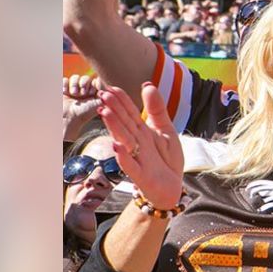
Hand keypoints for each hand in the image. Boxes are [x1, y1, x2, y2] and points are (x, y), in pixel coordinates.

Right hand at [63, 74, 104, 139]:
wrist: (67, 118)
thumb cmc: (84, 113)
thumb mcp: (99, 102)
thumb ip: (104, 90)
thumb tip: (101, 77)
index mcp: (94, 93)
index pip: (95, 81)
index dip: (93, 84)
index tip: (91, 93)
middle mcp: (84, 91)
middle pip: (85, 78)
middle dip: (84, 84)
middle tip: (82, 94)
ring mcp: (73, 90)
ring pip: (75, 77)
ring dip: (74, 84)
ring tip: (73, 94)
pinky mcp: (63, 91)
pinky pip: (65, 80)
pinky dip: (65, 84)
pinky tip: (65, 92)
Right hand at [97, 84, 184, 210]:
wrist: (171, 187)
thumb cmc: (165, 158)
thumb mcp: (165, 130)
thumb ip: (156, 109)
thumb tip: (147, 84)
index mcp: (142, 131)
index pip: (129, 113)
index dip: (121, 100)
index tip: (109, 87)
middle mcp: (136, 143)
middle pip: (124, 124)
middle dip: (113, 109)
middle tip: (101, 94)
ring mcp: (137, 158)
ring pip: (124, 140)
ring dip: (114, 127)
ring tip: (104, 112)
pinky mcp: (141, 175)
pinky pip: (131, 165)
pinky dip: (123, 156)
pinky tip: (116, 146)